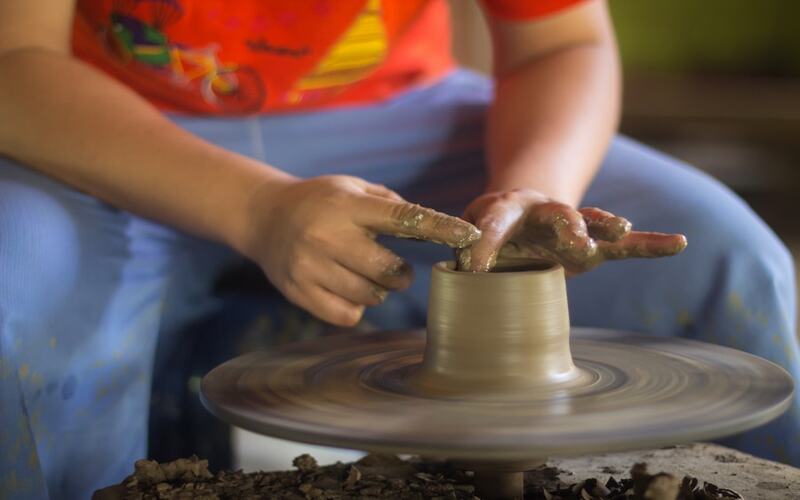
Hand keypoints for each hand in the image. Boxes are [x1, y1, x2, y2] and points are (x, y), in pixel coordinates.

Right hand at [241, 175, 480, 325]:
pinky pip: (348, 315)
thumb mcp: (353, 189)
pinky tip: (346, 288)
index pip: (404, 219)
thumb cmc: (321, 202)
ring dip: (378, 290)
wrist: (263, 217)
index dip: (440, 228)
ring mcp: (310, 267)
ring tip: (363, 274)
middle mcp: (327, 236)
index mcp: (347, 206)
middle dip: (401, 275)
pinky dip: (357, 307)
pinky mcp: (299, 292)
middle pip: (389, 271)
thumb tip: (435, 229)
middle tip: (394, 269)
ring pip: (370, 296)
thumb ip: (392, 206)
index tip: (469, 236)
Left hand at [457, 189, 685, 273]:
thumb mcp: (467, 237)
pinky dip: (650, 244)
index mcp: (505, 209)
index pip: (494, 224)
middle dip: (566, 226)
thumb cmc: (488, 231)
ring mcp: (571, 224)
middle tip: (574, 241)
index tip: (473, 267)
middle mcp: (542, 210)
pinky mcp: (592, 244)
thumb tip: (461, 277)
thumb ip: (465, 251)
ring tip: (620, 229)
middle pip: (557, 214)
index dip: (483, 244)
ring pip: (592, 222)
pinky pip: (625, 245)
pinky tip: (679, 243)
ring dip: (604, 227)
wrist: (518, 213)